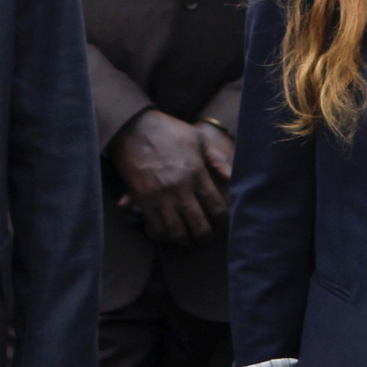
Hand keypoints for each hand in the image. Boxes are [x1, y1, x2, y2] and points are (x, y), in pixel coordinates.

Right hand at [108, 110, 228, 244]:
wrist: (133, 127)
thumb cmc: (169, 131)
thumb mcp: (198, 139)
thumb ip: (217, 160)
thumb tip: (233, 176)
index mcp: (197, 174)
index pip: (217, 208)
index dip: (223, 221)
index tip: (223, 224)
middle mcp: (181, 189)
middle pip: (199, 226)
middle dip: (206, 236)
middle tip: (206, 236)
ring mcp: (161, 196)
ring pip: (177, 232)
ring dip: (184, 239)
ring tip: (187, 237)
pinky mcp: (143, 199)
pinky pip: (155, 227)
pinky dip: (161, 234)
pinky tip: (166, 231)